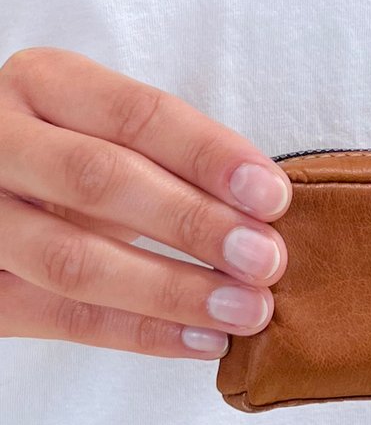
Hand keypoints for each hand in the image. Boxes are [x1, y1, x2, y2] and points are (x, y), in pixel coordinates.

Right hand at [0, 47, 291, 356]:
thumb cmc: (74, 161)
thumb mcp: (108, 134)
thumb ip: (172, 163)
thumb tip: (266, 215)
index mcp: (44, 84)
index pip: (135, 113)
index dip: (208, 155)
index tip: (272, 196)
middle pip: (99, 179)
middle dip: (193, 222)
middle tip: (264, 259)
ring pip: (72, 260)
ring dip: (173, 290)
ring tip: (246, 309)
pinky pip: (62, 319)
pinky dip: (142, 333)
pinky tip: (204, 340)